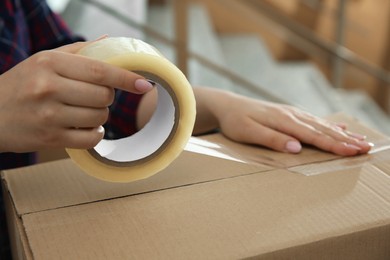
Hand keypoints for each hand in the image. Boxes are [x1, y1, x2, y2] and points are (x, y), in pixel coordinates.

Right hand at [0, 40, 152, 152]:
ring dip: (99, 115)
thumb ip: (78, 51)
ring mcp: (49, 115)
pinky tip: (83, 127)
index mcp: (50, 63)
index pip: (100, 70)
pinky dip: (94, 133)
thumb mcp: (43, 60)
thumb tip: (109, 42)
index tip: (144, 84)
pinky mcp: (50, 138)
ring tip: (82, 111)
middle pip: (104, 96)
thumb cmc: (22, 85)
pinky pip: (91, 138)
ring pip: (100, 117)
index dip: (126, 77)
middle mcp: (49, 87)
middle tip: (93, 96)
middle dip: (107, 97)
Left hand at [192, 87, 371, 155]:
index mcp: (284, 121)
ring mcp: (291, 113)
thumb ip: (272, 139)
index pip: (313, 136)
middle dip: (346, 140)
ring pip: (322, 124)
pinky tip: (340, 126)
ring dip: (342, 133)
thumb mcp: (248, 132)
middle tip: (367, 148)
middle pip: (323, 129)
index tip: (352, 152)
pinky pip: (314, 119)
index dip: (334, 145)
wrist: (227, 105)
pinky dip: (329, 124)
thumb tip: (297, 148)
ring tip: (361, 140)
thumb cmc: (235, 121)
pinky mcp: (288, 114)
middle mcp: (292, 115)